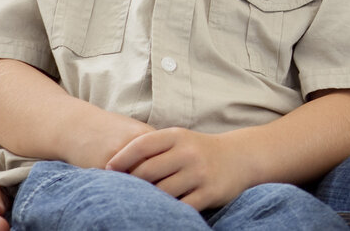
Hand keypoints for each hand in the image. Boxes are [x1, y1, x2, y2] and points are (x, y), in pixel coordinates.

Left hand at [105, 128, 244, 210]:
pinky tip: (161, 211)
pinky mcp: (209, 192)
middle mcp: (189, 153)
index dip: (121, 159)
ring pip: (161, 193)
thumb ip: (152, 149)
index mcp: (178, 136)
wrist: (241, 157)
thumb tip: (114, 168)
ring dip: (148, 200)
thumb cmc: (200, 150)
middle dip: (130, 184)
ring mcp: (200, 173)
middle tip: (120, 192)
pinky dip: (168, 212)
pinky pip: (180, 207)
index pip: (141, 146)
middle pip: (146, 172)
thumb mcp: (180, 140)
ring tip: (139, 203)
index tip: (108, 170)